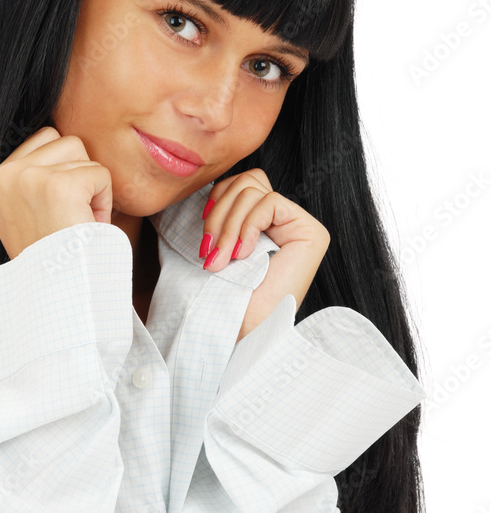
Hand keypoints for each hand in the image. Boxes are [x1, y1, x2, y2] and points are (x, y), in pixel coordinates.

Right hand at [0, 127, 113, 258]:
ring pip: (83, 153)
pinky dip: (104, 201)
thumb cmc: (56, 255)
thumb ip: (38, 176)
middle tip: (70, 217)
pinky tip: (86, 225)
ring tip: (77, 222)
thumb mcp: (32, 210)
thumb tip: (68, 144)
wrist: (60, 292)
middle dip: (80, 176)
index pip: (46, 138)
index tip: (57, 210)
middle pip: (66, 141)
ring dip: (92, 188)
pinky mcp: (57, 186)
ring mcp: (29, 177)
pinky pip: (100, 173)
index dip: (66, 171)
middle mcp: (6, 174)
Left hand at [199, 169, 329, 342]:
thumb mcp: (214, 244)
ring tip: (223, 259)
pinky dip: (248, 226)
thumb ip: (218, 212)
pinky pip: (270, 202)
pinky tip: (243, 254)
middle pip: (246, 181)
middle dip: (219, 214)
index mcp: (261, 222)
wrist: (241, 331)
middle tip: (209, 253)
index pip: (239, 184)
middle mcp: (284, 221)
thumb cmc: (225, 296)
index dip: (215, 203)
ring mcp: (299, 225)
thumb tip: (202, 185)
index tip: (203, 241)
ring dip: (229, 224)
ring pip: (253, 188)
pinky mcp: (311, 232)